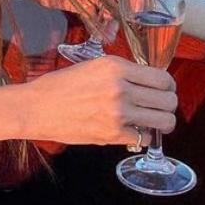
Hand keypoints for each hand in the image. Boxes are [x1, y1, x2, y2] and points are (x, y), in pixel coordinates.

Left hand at [19, 0, 116, 44]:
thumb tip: (107, 5)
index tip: (120, 8)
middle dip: (115, 12)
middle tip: (114, 26)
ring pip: (104, 9)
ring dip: (108, 22)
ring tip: (109, 35)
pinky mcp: (79, 5)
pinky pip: (92, 16)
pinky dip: (96, 26)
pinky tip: (101, 36)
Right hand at [21, 53, 177, 147]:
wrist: (36, 108)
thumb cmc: (59, 86)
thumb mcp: (92, 67)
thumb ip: (120, 73)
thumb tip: (146, 82)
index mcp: (115, 66)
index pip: (162, 78)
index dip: (168, 86)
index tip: (163, 90)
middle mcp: (121, 87)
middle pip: (169, 100)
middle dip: (168, 105)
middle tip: (158, 107)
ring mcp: (118, 112)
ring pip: (165, 121)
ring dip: (162, 122)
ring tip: (152, 121)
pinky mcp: (113, 134)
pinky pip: (144, 138)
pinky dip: (141, 136)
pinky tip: (131, 130)